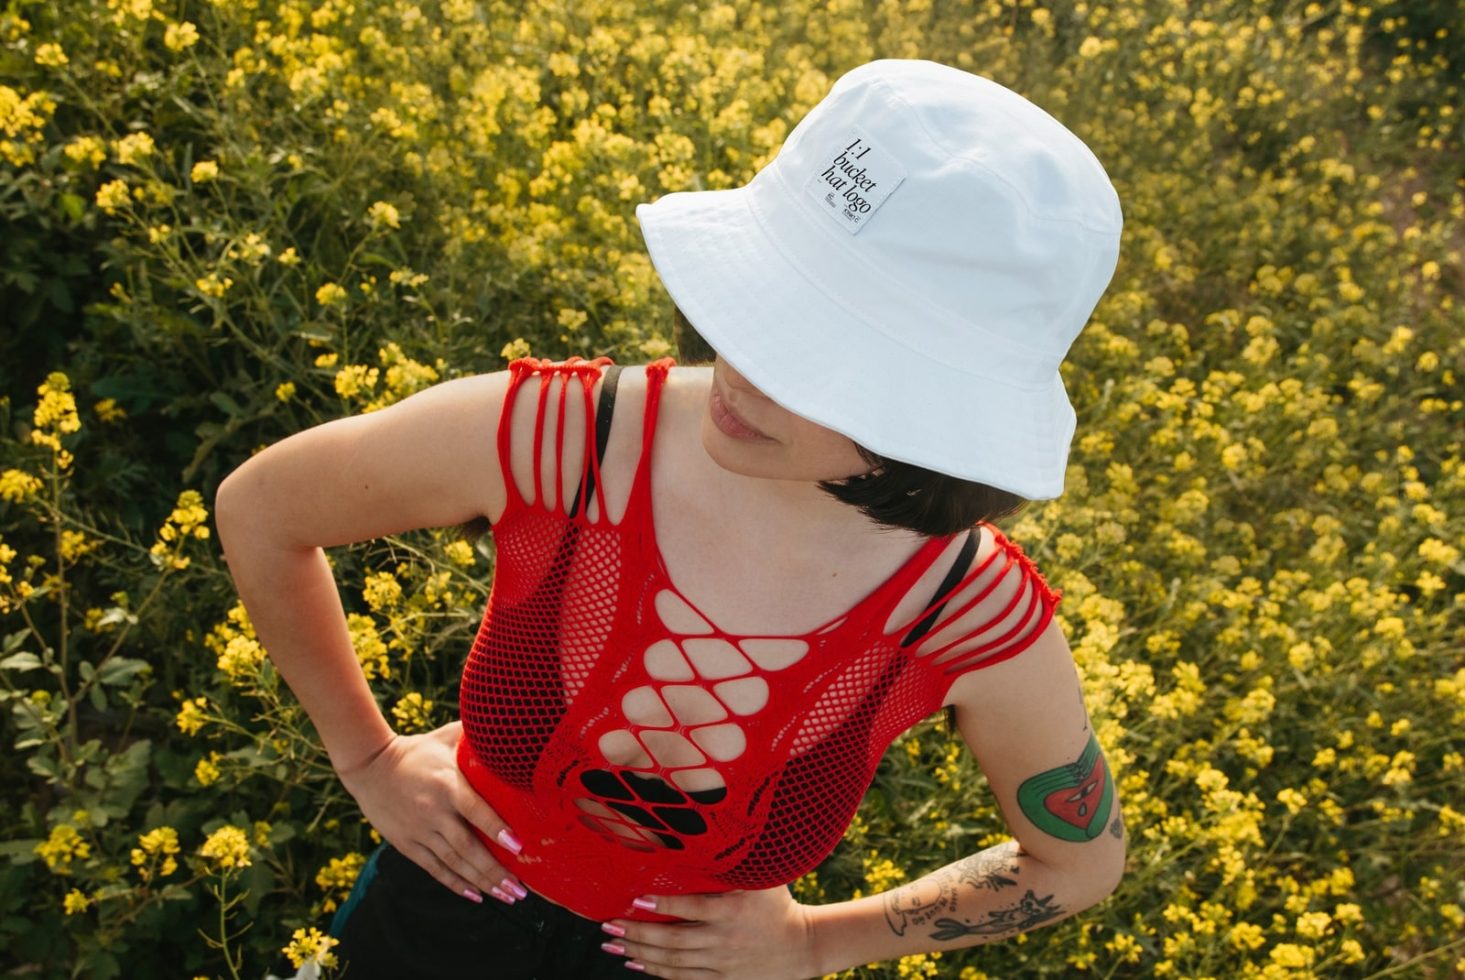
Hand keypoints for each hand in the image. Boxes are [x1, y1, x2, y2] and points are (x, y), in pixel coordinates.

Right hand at [335, 720, 526, 904]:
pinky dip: (455, 884)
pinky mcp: (406, 844)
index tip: (519, 847)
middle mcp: (433, 811)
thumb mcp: (445, 738)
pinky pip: (434, 868)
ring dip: (482, 882)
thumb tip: (504, 726)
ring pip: (454, 863)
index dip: (496, 829)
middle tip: (519, 889)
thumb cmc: (417, 749)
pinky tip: (476, 895)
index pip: (475, 810)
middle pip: (467, 847)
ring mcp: (419, 830)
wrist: (370, 766)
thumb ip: (474, 736)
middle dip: (495, 871)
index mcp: (447, 784)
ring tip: (507, 896)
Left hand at [600, 886, 820, 978]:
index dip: (662, 904)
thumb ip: (735, 865)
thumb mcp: (762, 880)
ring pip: (673, 962)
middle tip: (609, 925)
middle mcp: (724, 940)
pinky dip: (656, 971)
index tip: (634, 899)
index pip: (692, 908)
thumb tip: (707, 836)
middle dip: (638, 933)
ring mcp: (721, 963)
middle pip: (674, 940)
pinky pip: (683, 977)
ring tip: (613, 943)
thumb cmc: (777, 904)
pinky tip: (635, 962)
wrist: (801, 947)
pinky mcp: (721, 979)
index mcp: (733, 912)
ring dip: (640, 953)